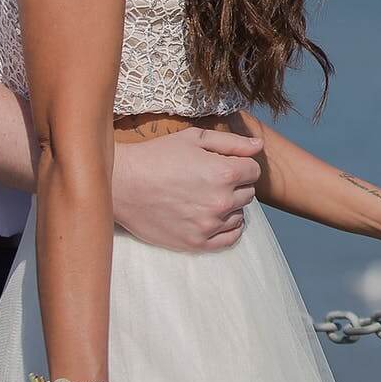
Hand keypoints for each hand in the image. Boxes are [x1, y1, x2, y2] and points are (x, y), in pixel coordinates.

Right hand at [111, 127, 262, 251]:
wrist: (121, 184)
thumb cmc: (156, 156)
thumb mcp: (194, 138)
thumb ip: (231, 142)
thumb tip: (259, 147)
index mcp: (223, 172)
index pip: (253, 172)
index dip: (241, 166)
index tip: (224, 165)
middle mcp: (220, 201)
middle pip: (248, 194)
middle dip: (235, 185)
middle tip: (211, 180)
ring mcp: (208, 225)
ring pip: (239, 216)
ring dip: (230, 207)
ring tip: (207, 198)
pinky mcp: (195, 243)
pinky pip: (229, 239)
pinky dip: (228, 229)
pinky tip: (216, 218)